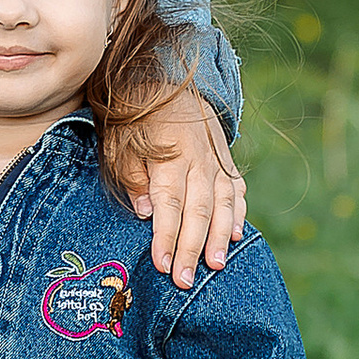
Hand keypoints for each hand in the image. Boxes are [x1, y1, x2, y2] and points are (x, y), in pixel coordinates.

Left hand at [120, 83, 245, 286]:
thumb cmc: (133, 118)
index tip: (162, 264)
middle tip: (186, 280)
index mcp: (169, 156)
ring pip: (223, 203)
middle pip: (198, 211)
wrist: (161, 78)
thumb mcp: (120, 142)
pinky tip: (237, 236)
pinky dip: (238, 213)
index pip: (169, 205)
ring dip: (219, 237)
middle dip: (192, 248)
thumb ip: (133, 176)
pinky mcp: (224, 158)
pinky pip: (236, 190)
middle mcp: (198, 159)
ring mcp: (216, 159)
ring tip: (216, 266)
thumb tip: (145, 213)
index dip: (167, 237)